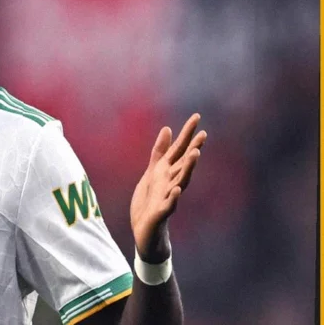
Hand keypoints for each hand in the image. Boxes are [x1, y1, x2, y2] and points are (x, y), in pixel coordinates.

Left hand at [130, 114, 206, 262]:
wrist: (145, 231)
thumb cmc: (150, 201)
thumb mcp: (152, 173)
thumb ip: (159, 153)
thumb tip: (168, 129)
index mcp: (167, 173)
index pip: (179, 151)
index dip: (187, 135)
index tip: (196, 116)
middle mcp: (171, 183)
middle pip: (184, 164)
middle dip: (193, 149)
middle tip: (202, 134)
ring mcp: (168, 197)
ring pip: (181, 181)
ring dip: (188, 169)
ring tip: (195, 154)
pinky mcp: (161, 213)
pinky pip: (169, 204)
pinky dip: (174, 197)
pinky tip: (178, 189)